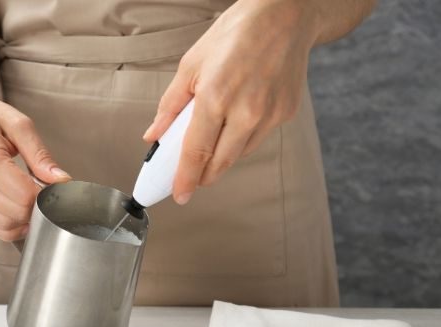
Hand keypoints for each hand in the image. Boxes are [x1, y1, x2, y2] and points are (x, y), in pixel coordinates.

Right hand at [0, 87, 70, 240]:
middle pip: (17, 212)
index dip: (46, 194)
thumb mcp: (20, 126)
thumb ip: (40, 156)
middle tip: (47, 190)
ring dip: (26, 218)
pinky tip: (22, 212)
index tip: (55, 184)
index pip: (24, 194)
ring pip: (5, 225)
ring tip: (35, 198)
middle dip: (39, 206)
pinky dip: (11, 226)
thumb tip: (61, 181)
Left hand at [143, 0, 319, 204]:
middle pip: (220, 162)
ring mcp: (270, 114)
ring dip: (221, 158)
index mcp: (216, 96)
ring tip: (210, 145)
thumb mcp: (191, 64)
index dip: (185, 178)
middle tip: (190, 180)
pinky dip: (241, 140)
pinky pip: (257, 139)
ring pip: (239, 154)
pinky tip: (234, 124)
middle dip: (202, 176)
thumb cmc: (234, 34)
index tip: (179, 195)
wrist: (284, 15)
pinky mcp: (286, 114)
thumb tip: (154, 134)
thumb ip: (170, 105)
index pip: (196, 151)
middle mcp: (246, 111)